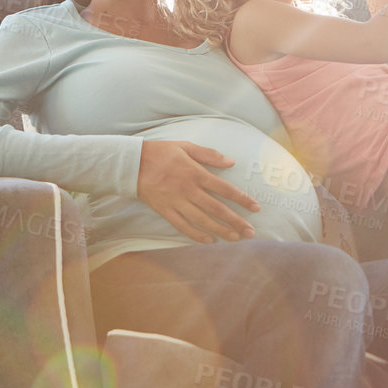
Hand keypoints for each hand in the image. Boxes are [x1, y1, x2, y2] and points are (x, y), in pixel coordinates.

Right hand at [136, 140, 259, 243]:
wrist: (131, 164)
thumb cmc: (161, 152)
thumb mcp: (186, 146)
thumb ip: (209, 154)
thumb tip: (231, 163)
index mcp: (195, 173)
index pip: (225, 189)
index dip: (242, 199)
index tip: (256, 207)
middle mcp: (188, 190)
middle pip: (217, 209)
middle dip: (236, 221)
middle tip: (251, 231)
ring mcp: (176, 202)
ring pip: (202, 221)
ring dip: (221, 231)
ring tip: (236, 238)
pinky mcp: (165, 211)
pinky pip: (183, 226)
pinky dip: (197, 235)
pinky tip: (210, 240)